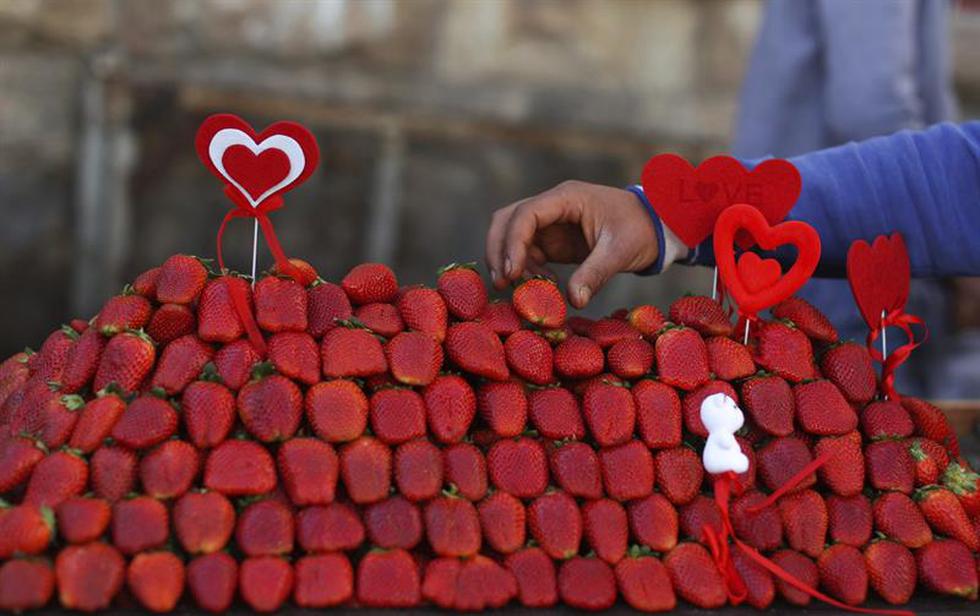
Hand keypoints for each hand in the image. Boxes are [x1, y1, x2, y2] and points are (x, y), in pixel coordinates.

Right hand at [485, 180, 658, 307]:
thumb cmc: (640, 230)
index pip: (526, 214)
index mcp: (567, 198)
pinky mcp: (553, 239)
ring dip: (509, 261)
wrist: (654, 226)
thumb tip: (574, 301)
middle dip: (498, 250)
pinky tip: (542, 285)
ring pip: (512, 236)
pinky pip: (528, 252)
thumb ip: (595, 274)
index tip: (512, 273)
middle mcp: (553, 205)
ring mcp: (550, 222)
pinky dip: (527, 270)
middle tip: (501, 283)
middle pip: (507, 220)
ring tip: (520, 289)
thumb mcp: (620, 251)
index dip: (513, 243)